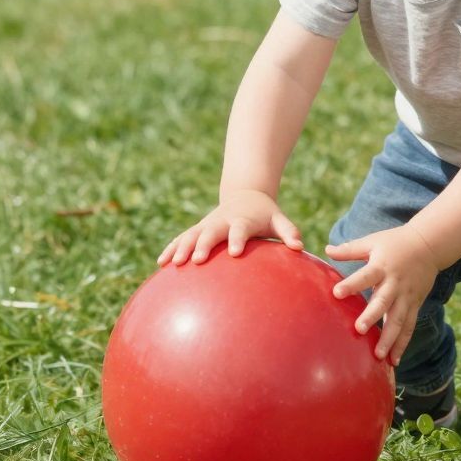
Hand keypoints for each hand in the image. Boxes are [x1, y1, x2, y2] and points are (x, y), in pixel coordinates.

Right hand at [159, 191, 302, 265]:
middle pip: (209, 232)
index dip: (237, 239)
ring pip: (190, 235)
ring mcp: (207, 224)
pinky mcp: (197, 229)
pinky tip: (161, 263)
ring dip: (181, 248)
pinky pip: (181, 238)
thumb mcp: (278, 219)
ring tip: (173, 264)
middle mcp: (221, 221)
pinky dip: (171, 248)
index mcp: (242, 220)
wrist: (245, 196)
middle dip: (202, 245)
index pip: (240, 230)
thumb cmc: (265, 214)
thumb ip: (288, 231)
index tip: (235, 253)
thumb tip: (299, 246)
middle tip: (196, 261)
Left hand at [331, 224, 437, 364]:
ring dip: (389, 339)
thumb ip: (350, 249)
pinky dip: (403, 344)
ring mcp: (407, 296)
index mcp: (382, 266)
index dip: (352, 284)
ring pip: (398, 320)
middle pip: (383, 302)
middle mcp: (395, 283)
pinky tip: (394, 360)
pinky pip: (409, 327)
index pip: (365, 276)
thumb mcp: (373, 241)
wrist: (429, 244)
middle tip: (359, 330)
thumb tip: (326, 250)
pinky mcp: (415, 304)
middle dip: (372, 316)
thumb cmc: (395, 242)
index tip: (336, 293)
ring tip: (378, 356)